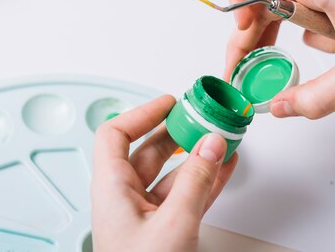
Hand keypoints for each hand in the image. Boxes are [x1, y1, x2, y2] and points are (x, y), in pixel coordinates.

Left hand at [92, 95, 237, 251]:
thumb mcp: (173, 224)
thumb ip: (195, 182)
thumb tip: (210, 145)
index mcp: (111, 189)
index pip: (115, 135)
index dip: (142, 114)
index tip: (170, 104)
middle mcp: (124, 199)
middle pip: (149, 152)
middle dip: (177, 133)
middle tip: (201, 120)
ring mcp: (144, 215)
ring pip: (171, 174)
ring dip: (197, 157)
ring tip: (221, 141)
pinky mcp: (163, 230)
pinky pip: (184, 196)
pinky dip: (205, 181)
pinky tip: (223, 168)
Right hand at [225, 0, 334, 118]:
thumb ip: (316, 97)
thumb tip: (277, 107)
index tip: (240, 27)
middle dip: (248, 31)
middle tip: (242, 67)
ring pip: (280, 3)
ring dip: (270, 34)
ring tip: (265, 65)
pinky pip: (301, 9)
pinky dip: (295, 32)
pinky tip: (307, 55)